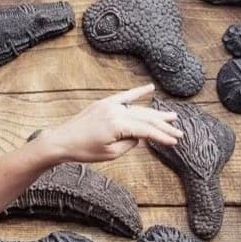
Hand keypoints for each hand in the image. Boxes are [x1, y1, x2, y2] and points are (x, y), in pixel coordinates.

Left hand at [38, 84, 183, 163]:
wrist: (61, 141)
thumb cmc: (84, 151)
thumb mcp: (111, 153)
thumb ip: (130, 143)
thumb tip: (141, 136)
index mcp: (118, 125)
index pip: (146, 130)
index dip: (162, 136)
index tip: (175, 142)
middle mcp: (115, 111)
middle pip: (145, 118)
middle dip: (163, 126)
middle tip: (179, 131)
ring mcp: (109, 105)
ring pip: (137, 109)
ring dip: (155, 113)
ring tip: (171, 117)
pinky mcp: (104, 103)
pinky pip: (124, 96)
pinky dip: (138, 92)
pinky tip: (150, 88)